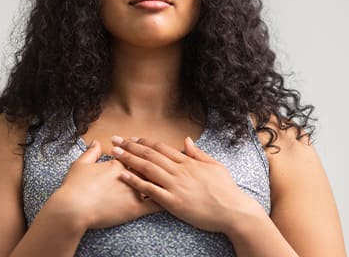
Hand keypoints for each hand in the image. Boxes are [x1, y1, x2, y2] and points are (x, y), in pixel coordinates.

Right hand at [51, 140, 163, 229]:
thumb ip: (91, 152)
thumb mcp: (80, 165)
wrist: (73, 208)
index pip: (136, 155)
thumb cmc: (74, 187)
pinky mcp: (135, 208)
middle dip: (160, 164)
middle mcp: (129, 175)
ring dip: (166, 181)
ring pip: (156, 183)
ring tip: (177, 178)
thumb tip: (97, 142)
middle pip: (150, 166)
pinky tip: (174, 198)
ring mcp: (134, 192)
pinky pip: (155, 204)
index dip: (143, 153)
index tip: (149, 151)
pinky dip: (166, 200)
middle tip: (170, 162)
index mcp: (118, 164)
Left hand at [111, 136, 262, 233]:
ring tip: (114, 153)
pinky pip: (150, 190)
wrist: (233, 211)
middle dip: (131, 146)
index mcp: (188, 162)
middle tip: (116, 140)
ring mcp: (176, 186)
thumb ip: (198, 153)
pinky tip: (122, 175)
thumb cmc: (226, 190)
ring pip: (147, 168)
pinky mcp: (173, 202)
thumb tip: (186, 140)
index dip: (145, 142)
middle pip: (150, 155)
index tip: (132, 138)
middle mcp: (180, 171)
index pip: (162, 148)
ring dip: (129, 159)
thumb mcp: (215, 166)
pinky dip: (135, 181)